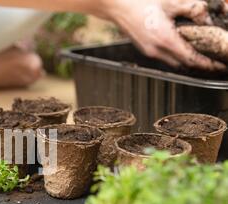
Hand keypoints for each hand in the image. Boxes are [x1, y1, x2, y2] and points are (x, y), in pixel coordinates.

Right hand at [104, 0, 225, 69]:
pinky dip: (174, 53)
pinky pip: (163, 56)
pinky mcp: (144, 48)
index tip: (218, 65)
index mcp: (164, 39)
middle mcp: (156, 49)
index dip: (206, 64)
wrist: (117, 5)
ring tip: (197, 52)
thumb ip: (192, 9)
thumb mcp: (171, 1)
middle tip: (212, 59)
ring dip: (185, 58)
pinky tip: (179, 44)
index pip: (190, 58)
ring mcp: (148, 50)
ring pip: (172, 60)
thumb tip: (205, 17)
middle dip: (197, 62)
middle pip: (182, 63)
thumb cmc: (140, 2)